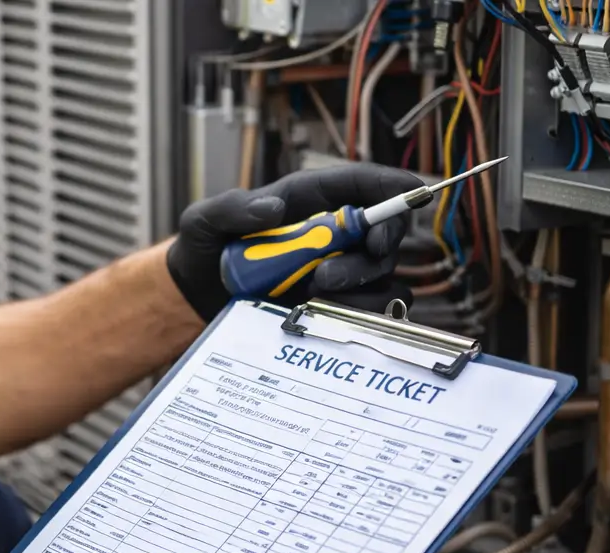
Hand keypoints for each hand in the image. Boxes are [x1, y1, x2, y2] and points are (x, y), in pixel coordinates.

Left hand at [166, 163, 422, 321]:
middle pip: (385, 232)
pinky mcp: (334, 305)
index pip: (363, 184)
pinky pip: (371, 310)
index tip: (413, 193)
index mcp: (309, 200)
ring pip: (384, 275)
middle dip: (376, 247)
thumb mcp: (203, 221)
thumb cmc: (204, 248)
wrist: (197, 297)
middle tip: (331, 270)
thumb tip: (272, 209)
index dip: (393, 186)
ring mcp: (337, 270)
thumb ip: (231, 208)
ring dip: (359, 284)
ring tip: (313, 289)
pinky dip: (356, 312)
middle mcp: (332, 233)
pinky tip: (319, 310)